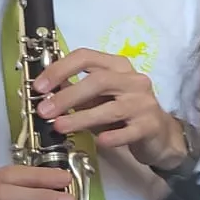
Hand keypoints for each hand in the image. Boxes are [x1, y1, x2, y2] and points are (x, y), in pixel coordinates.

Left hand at [33, 48, 185, 167]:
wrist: (159, 136)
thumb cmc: (123, 114)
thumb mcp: (97, 99)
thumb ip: (75, 92)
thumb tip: (45, 88)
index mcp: (117, 67)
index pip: (86, 57)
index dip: (59, 69)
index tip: (39, 86)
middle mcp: (133, 80)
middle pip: (98, 80)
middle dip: (68, 95)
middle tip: (45, 111)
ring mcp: (143, 102)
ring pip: (111, 108)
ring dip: (81, 117)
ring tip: (60, 127)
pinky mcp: (150, 125)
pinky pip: (129, 131)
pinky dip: (112, 136)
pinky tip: (100, 141)